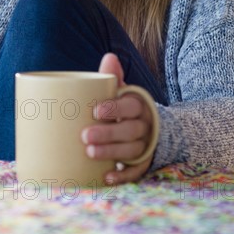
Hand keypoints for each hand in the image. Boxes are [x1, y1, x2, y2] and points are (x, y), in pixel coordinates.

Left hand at [80, 53, 155, 184]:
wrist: (148, 128)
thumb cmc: (123, 107)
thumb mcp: (121, 91)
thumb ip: (114, 77)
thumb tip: (109, 57)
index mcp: (138, 105)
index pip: (130, 106)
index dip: (115, 108)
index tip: (96, 111)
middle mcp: (145, 126)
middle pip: (130, 131)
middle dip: (108, 134)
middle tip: (85, 135)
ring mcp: (145, 146)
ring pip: (131, 151)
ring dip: (111, 153)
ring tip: (90, 153)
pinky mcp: (143, 163)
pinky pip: (136, 172)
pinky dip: (122, 176)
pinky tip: (105, 177)